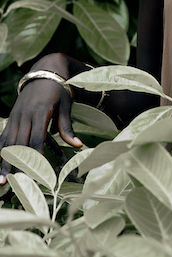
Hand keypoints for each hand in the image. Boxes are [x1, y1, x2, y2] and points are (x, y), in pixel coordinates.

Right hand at [0, 54, 81, 185]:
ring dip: (4, 163)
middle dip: (17, 165)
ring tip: (1, 181)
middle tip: (15, 184)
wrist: (44, 72)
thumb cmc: (58, 91)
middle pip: (20, 144)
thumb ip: (67, 127)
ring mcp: (16, 117)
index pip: (36, 138)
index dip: (35, 155)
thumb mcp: (65, 106)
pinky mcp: (11, 118)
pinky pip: (2, 137)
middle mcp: (25, 116)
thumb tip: (78, 145)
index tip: (34, 172)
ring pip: (8, 143)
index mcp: (41, 112)